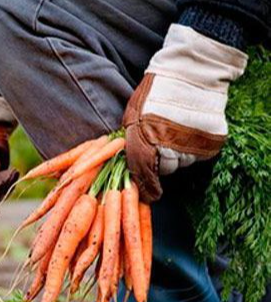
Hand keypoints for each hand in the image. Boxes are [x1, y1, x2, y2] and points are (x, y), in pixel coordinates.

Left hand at [123, 24, 246, 202]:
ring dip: (177, 154)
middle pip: (164, 169)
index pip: (143, 172)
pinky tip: (188, 131)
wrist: (192, 72)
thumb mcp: (133, 113)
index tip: (148, 193)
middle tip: (159, 145)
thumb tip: (128, 161)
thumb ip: (131, 139)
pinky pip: (198, 155)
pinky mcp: (211, 142)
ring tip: (175, 132)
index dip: (145, 185)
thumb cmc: (156, 91)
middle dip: (159, 162)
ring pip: (182, 163)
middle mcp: (170, 147)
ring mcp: (192, 145)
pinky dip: (193, 148)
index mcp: (146, 139)